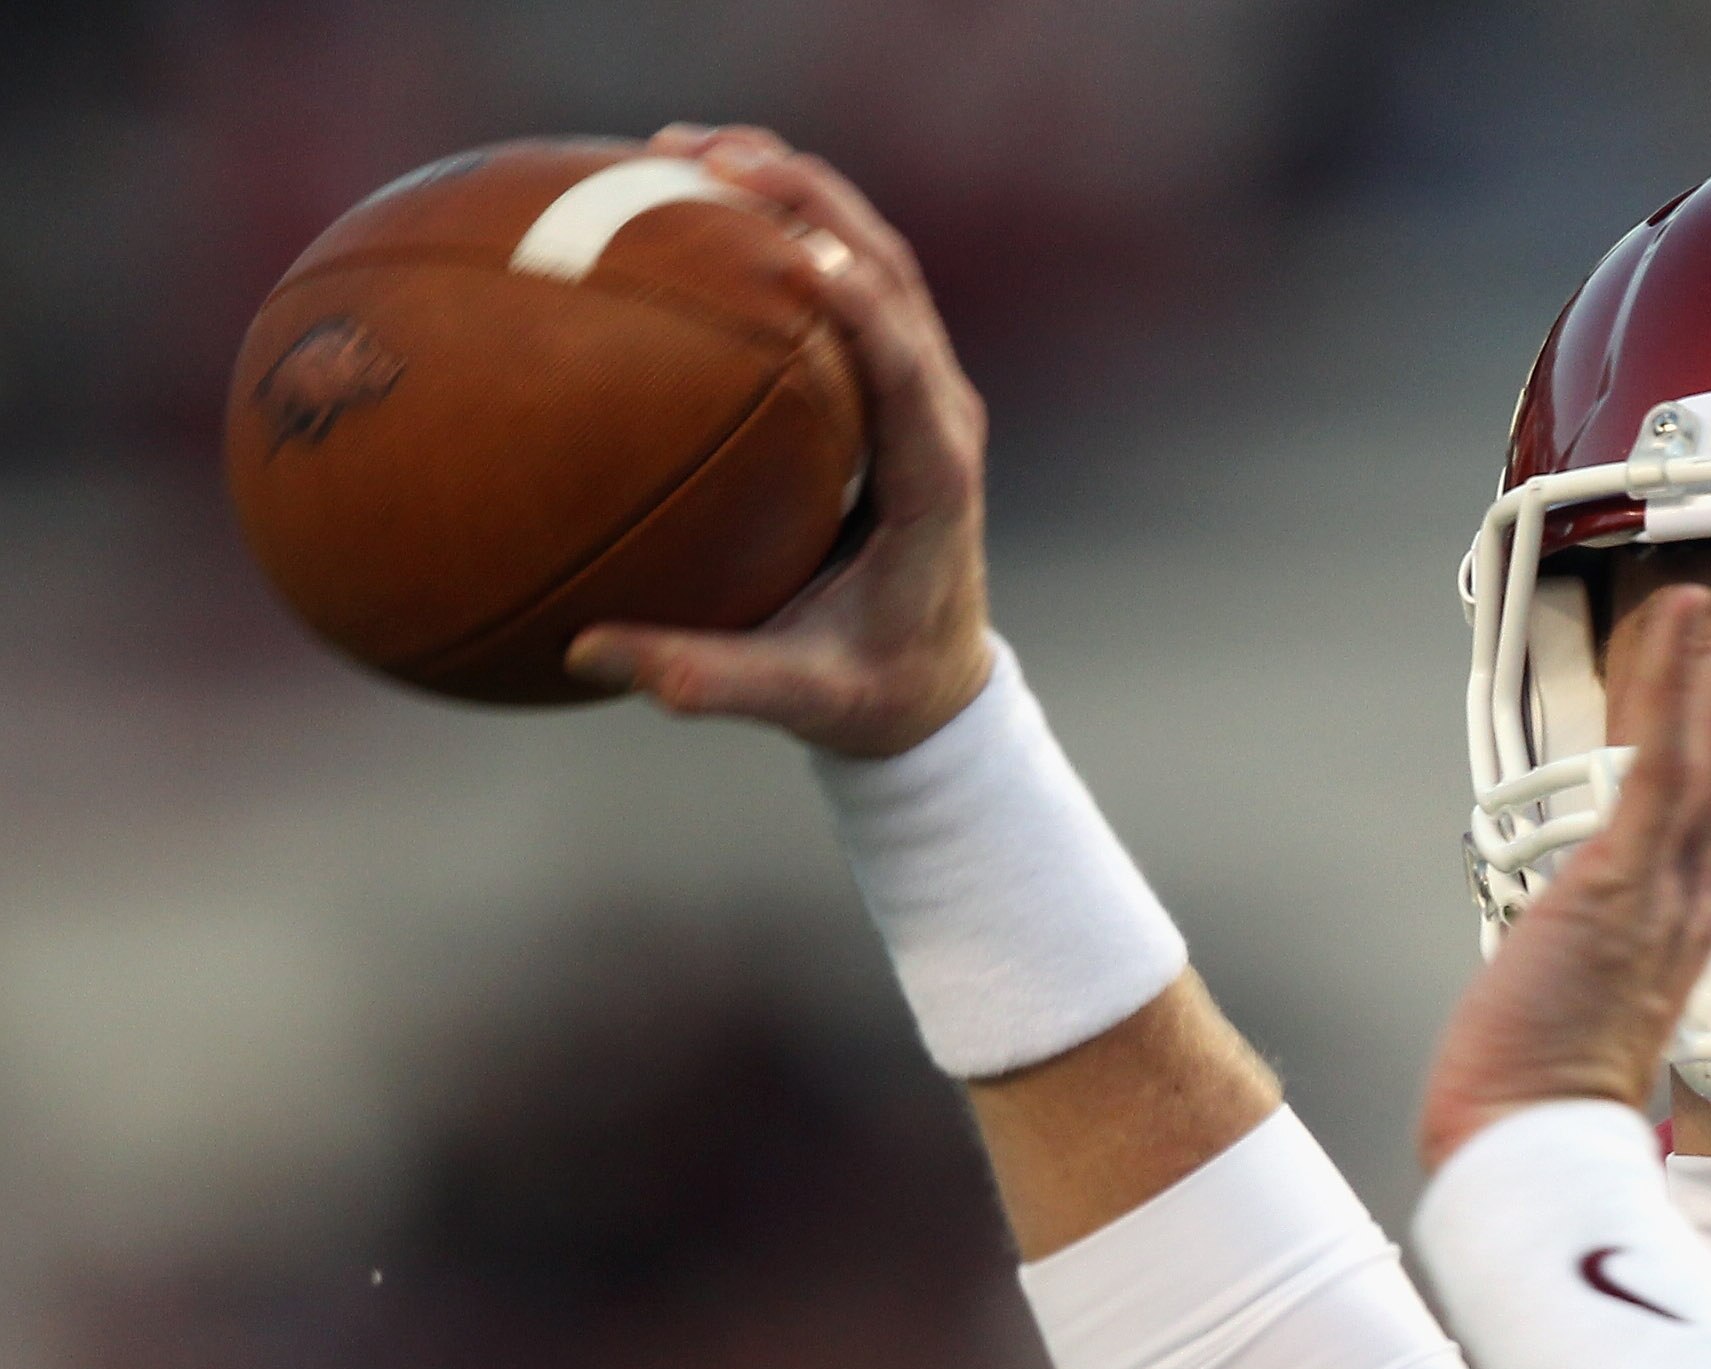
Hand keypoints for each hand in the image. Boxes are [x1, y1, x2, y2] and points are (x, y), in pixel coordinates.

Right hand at [564, 125, 993, 757]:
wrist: (934, 687)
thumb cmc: (873, 693)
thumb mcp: (802, 699)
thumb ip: (710, 682)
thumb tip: (593, 655)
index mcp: (933, 481)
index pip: (910, 376)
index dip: (865, 309)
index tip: (798, 255)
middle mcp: (938, 415)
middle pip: (891, 277)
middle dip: (808, 205)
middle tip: (704, 157)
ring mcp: (920, 389)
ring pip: (870, 256)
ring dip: (790, 193)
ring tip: (681, 146)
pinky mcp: (890, 381)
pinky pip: (841, 283)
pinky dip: (775, 228)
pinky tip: (683, 199)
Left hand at [1416, 511, 1710, 1170]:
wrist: (1530, 1150)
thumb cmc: (1545, 1091)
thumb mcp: (1594, 996)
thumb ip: (1611, 945)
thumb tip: (1597, 927)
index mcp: (1690, 907)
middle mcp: (1695, 886)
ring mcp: (1665, 883)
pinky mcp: (1618, 887)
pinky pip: (1661, 769)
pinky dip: (1678, 688)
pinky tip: (1689, 613)